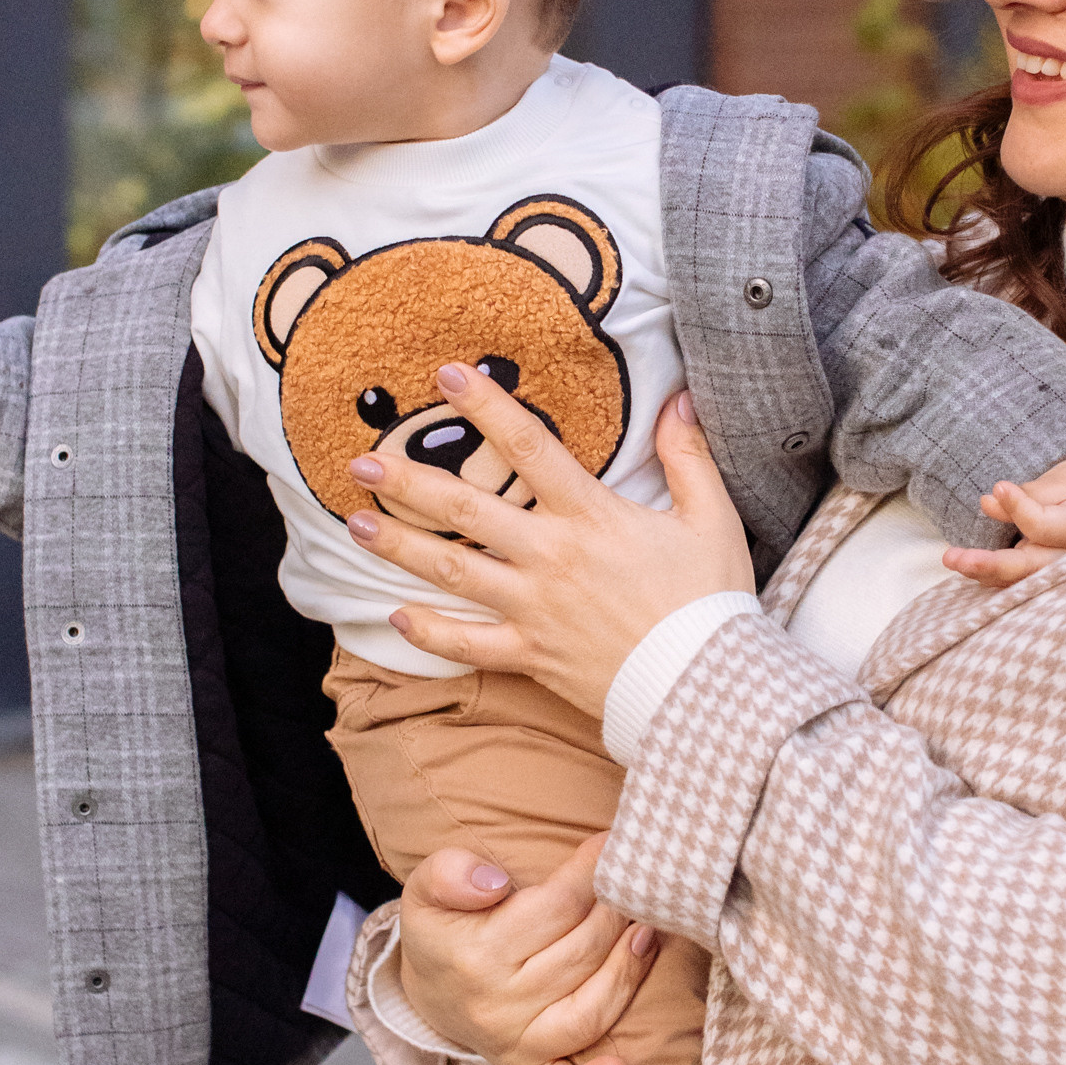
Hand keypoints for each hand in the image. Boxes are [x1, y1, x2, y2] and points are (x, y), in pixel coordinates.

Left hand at [345, 369, 754, 717]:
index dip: (487, 407)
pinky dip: (430, 633)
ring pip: (454, 572)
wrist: (708, 689)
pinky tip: (396, 616)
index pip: (529, 447)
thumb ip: (690, 457)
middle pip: (468, 510)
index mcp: (592, 516)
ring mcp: (535, 609)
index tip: (448, 375)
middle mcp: (552, 557)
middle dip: (410, 483)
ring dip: (400, 548)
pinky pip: (469, 646)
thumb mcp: (712, 519)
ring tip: (354, 527)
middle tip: (362, 462)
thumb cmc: (712, 603)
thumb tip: (680, 399)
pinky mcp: (532, 656)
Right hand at [398, 838, 659, 1064]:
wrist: (429, 989)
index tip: (610, 846)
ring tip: (648, 934)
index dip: (590, 872)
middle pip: (580, 954)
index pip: (554, 907)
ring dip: (627, 972)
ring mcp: (514, 1044)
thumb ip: (449, 872)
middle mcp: (496, 1005)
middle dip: (617, 913)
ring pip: (588, 1011)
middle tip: (636, 885)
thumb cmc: (445, 928)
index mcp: (475, 955)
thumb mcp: (426, 888)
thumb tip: (493, 882)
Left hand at [942, 454, 1065, 588]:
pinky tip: (965, 566)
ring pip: (1018, 579)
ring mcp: (1059, 569)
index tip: (999, 486)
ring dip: (982, 572)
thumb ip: (1026, 496)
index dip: (1019, 509)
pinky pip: (1018, 579)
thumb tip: (988, 503)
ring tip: (952, 559)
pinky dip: (992, 575)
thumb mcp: (1058, 481)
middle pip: (1028, 567)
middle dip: (988, 564)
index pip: (1045, 527)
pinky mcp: (1045, 572)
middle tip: (954, 556)